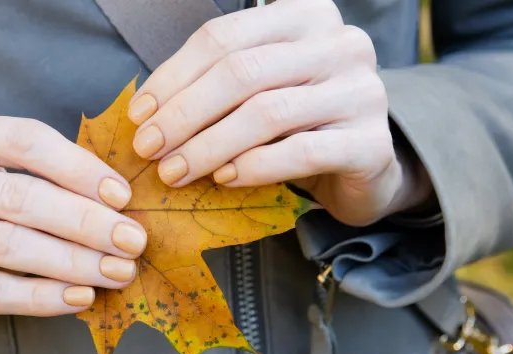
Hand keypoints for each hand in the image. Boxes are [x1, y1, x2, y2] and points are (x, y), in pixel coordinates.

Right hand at [0, 110, 146, 345]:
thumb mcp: (3, 180)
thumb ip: (49, 180)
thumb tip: (124, 203)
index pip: (23, 139)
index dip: (79, 168)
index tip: (124, 197)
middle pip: (18, 195)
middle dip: (86, 221)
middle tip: (134, 242)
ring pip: (6, 244)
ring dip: (74, 261)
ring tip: (118, 272)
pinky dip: (42, 296)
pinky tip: (81, 298)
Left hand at [127, 0, 432, 225]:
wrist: (364, 163)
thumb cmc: (299, 122)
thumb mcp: (259, 89)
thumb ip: (215, 85)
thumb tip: (148, 112)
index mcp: (306, 15)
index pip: (224, 37)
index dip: (173, 76)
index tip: (140, 114)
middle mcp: (341, 43)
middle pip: (242, 72)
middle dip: (184, 114)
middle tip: (150, 148)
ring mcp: (363, 91)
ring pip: (267, 113)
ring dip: (209, 146)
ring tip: (175, 171)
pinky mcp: (373, 142)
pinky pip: (301, 152)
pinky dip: (254, 167)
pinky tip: (225, 179)